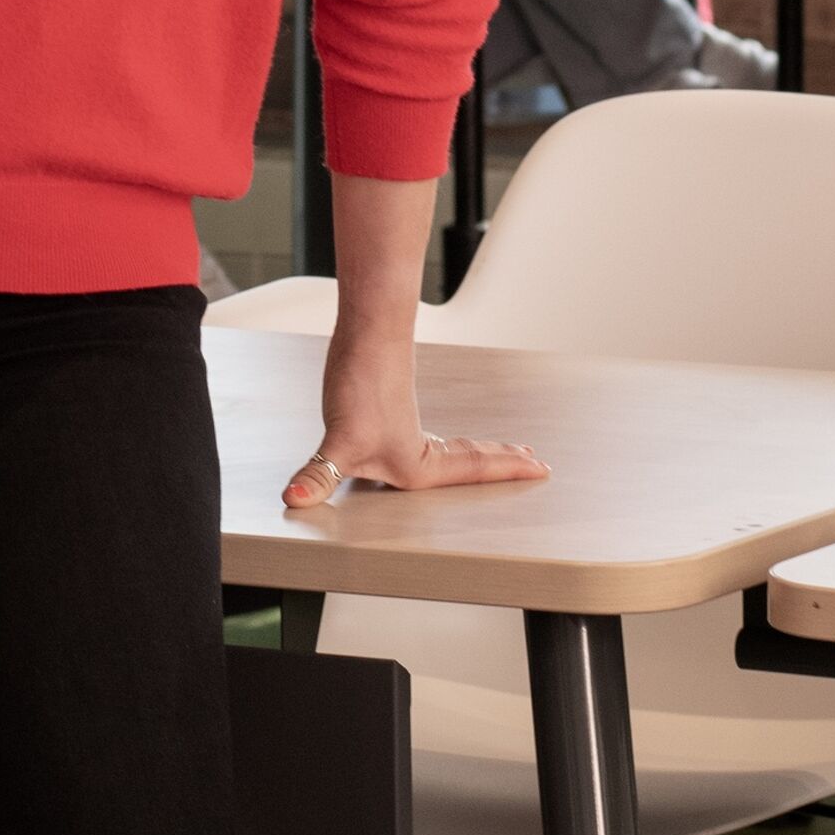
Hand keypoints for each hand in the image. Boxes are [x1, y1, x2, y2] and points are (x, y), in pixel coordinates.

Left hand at [283, 327, 551, 510]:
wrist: (364, 334)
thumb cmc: (360, 383)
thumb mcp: (338, 441)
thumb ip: (319, 475)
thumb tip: (294, 500)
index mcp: (415, 465)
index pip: (472, 472)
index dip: (505, 472)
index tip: (540, 467)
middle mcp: (417, 450)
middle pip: (471, 460)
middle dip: (501, 464)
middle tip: (536, 461)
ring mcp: (406, 430)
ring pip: (456, 448)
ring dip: (481, 454)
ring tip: (506, 452)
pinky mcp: (390, 414)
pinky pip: (435, 439)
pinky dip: (451, 445)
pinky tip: (439, 446)